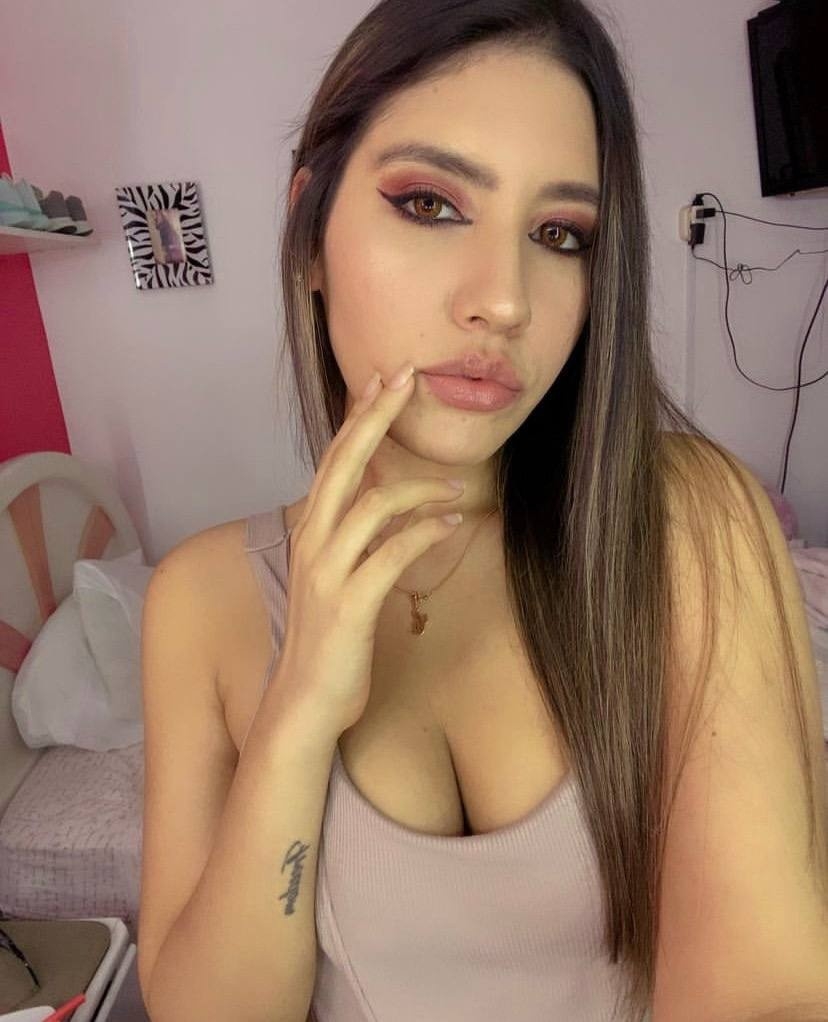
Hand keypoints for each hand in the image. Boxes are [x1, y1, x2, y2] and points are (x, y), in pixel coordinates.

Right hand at [269, 362, 464, 736]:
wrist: (304, 701)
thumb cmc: (327, 638)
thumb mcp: (333, 575)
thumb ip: (349, 536)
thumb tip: (379, 500)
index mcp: (309, 531)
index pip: (333, 459)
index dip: (356, 417)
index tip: (381, 379)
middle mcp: (312, 541)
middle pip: (344, 463)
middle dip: (376, 417)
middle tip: (407, 379)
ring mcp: (328, 572)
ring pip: (373, 504)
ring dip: (420, 488)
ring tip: (456, 488)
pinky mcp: (350, 603)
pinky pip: (393, 553)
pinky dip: (426, 532)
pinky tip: (452, 523)